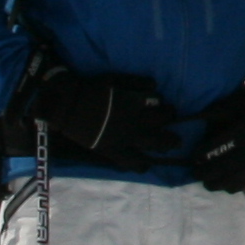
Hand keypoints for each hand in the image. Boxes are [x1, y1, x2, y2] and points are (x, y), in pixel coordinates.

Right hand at [14, 54, 172, 166]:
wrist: (68, 106)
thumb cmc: (91, 89)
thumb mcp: (115, 78)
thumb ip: (136, 82)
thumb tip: (155, 87)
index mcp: (135, 104)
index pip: (159, 107)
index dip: (166, 109)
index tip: (168, 109)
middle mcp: (134, 122)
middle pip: (160, 128)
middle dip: (170, 130)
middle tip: (176, 136)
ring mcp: (124, 138)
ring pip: (151, 145)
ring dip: (163, 146)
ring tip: (170, 147)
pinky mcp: (112, 151)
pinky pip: (131, 161)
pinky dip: (140, 165)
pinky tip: (146, 166)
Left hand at [185, 59, 244, 192]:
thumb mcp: (235, 100)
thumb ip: (216, 111)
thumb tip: (195, 121)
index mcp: (243, 130)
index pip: (217, 147)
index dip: (202, 154)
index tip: (192, 158)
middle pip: (225, 166)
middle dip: (207, 172)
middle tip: (194, 173)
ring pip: (237, 178)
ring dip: (220, 183)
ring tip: (208, 184)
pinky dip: (237, 186)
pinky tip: (226, 187)